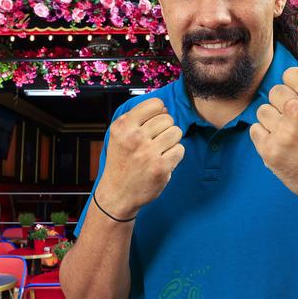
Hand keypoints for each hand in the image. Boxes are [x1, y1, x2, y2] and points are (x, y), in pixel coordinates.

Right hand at [94, 98, 184, 218]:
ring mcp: (148, 153)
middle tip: (157, 140)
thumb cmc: (122, 162)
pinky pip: (180, 149)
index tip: (154, 122)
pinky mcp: (160, 167)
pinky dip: (175, 154)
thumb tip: (165, 108)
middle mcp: (134, 138)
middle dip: (166, 127)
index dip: (159, 112)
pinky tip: (164, 160)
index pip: (155, 104)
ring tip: (161, 149)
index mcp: (123, 126)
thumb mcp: (120, 135)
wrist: (117, 193)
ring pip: (176, 132)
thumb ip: (138, 119)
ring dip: (172, 140)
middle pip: (168, 118)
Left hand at [249, 67, 297, 227]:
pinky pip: (255, 130)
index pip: (290, 74)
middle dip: (285, 103)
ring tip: (291, 133)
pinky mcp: (272, 152)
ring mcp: (284, 132)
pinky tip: (283, 144)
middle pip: (275, 92)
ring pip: (263, 110)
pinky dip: (265, 136)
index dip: (296, 86)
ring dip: (274, 120)